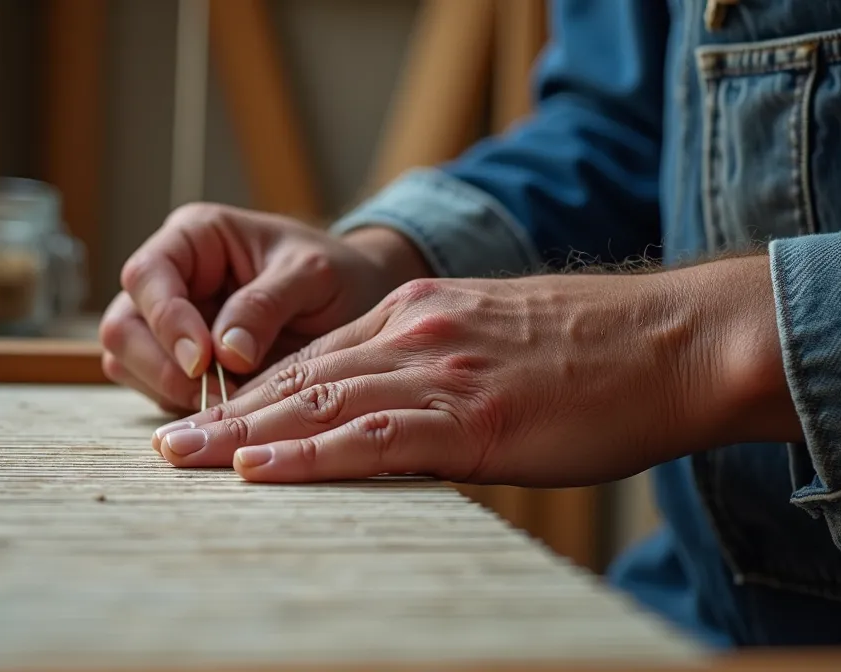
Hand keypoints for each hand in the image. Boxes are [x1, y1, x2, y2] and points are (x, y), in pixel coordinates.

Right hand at [100, 203, 431, 412]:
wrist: (355, 299)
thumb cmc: (335, 273)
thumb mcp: (312, 275)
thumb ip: (265, 305)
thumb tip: (225, 353)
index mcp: (194, 237)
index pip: (148, 276)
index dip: (166, 321)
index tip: (203, 362)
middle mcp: (169, 278)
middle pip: (123, 325)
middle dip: (159, 365)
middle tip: (211, 392)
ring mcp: (167, 322)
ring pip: (126, 362)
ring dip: (166, 389)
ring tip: (226, 399)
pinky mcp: (175, 362)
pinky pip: (153, 388)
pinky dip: (179, 404)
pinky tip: (225, 405)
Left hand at [151, 255, 801, 485]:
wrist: (673, 343)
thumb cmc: (594, 357)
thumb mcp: (494, 343)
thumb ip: (433, 369)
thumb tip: (390, 417)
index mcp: (417, 313)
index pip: (315, 356)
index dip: (254, 391)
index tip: (207, 419)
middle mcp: (413, 332)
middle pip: (299, 377)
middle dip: (226, 415)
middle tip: (166, 448)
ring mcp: (438, 369)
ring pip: (319, 403)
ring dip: (244, 437)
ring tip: (185, 462)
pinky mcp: (470, 415)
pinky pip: (372, 436)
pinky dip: (309, 455)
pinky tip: (262, 470)